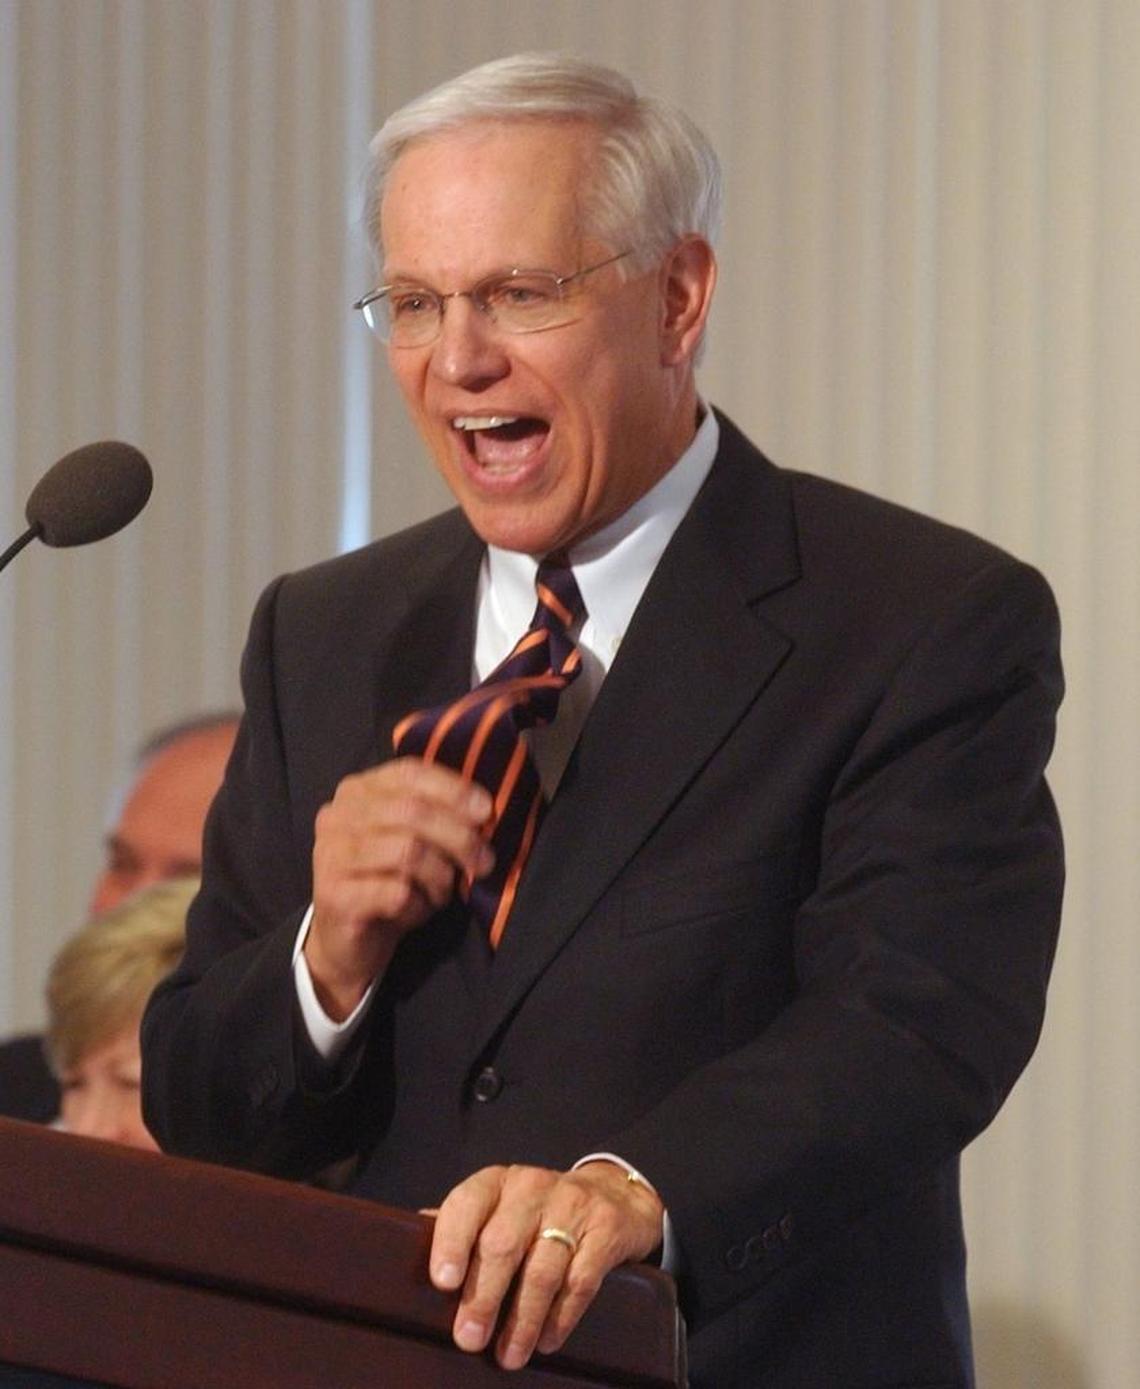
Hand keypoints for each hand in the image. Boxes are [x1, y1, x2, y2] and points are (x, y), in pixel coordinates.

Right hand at [306, 758, 492, 1017]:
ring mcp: (330, 855)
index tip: (486, 812)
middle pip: (412, 811)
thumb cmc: (387, 881)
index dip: (453, 790)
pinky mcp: (334, 895)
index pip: (409, 773)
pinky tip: (418, 910)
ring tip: (443, 892)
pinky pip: (397, 892)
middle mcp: (337, 816)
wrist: (347, 940)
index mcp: (357, 791)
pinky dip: (421, 904)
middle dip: (459, 836)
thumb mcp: (413, 839)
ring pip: (407, 851)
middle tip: (485, 862)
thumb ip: (437, 815)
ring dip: (440, 875)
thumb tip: (484, 809)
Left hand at [429, 1162, 664, 1370]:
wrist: (613, 1196)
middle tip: (468, 1339)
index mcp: (497, 1182)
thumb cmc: (538, 1211)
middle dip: (484, 1297)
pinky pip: (580, 1280)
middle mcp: (532, 1187)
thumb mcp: (499, 1206)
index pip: (468, 1203)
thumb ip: (462, 1224)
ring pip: (542, 1269)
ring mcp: (572, 1206)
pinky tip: (547, 1341)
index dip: (453, 1241)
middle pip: (503, 1243)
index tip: (443, 1281)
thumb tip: (406, 1245)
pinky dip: (561, 1316)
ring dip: (523, 1319)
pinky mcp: (605, 1231)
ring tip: (509, 1356)